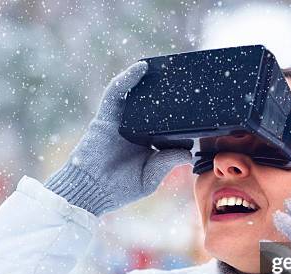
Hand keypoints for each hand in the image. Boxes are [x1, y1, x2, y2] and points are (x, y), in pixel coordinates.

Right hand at [45, 61, 191, 214]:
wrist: (90, 191)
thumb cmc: (119, 189)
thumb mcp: (151, 177)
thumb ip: (167, 162)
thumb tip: (188, 152)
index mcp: (147, 143)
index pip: (165, 123)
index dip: (179, 113)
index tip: (199, 103)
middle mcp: (134, 129)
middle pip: (152, 105)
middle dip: (165, 91)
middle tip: (186, 78)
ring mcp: (120, 121)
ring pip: (135, 95)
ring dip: (148, 79)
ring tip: (167, 65)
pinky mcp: (106, 117)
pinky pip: (116, 93)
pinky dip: (128, 78)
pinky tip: (141, 67)